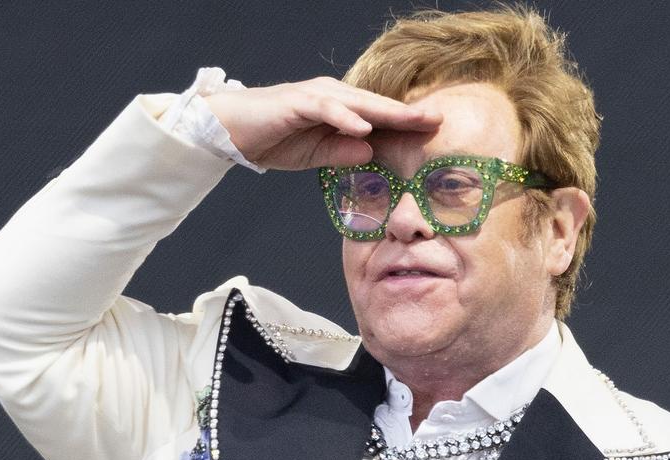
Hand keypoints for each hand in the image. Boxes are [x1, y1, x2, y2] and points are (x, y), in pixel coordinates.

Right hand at [204, 77, 441, 169]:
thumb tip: (370, 153)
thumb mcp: (315, 154)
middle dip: (408, 113)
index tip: (436, 132)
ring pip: (358, 103)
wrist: (230, 130)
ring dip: (387, 112)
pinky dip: (346, 117)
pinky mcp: (297, 102)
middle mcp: (331, 95)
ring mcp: (315, 96)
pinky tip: (364, 127)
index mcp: (339, 107)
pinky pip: (326, 108)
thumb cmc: (273, 139)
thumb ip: (342, 153)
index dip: (407, 123)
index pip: (378, 115)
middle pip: (377, 105)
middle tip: (439, 120)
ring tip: (414, 121)